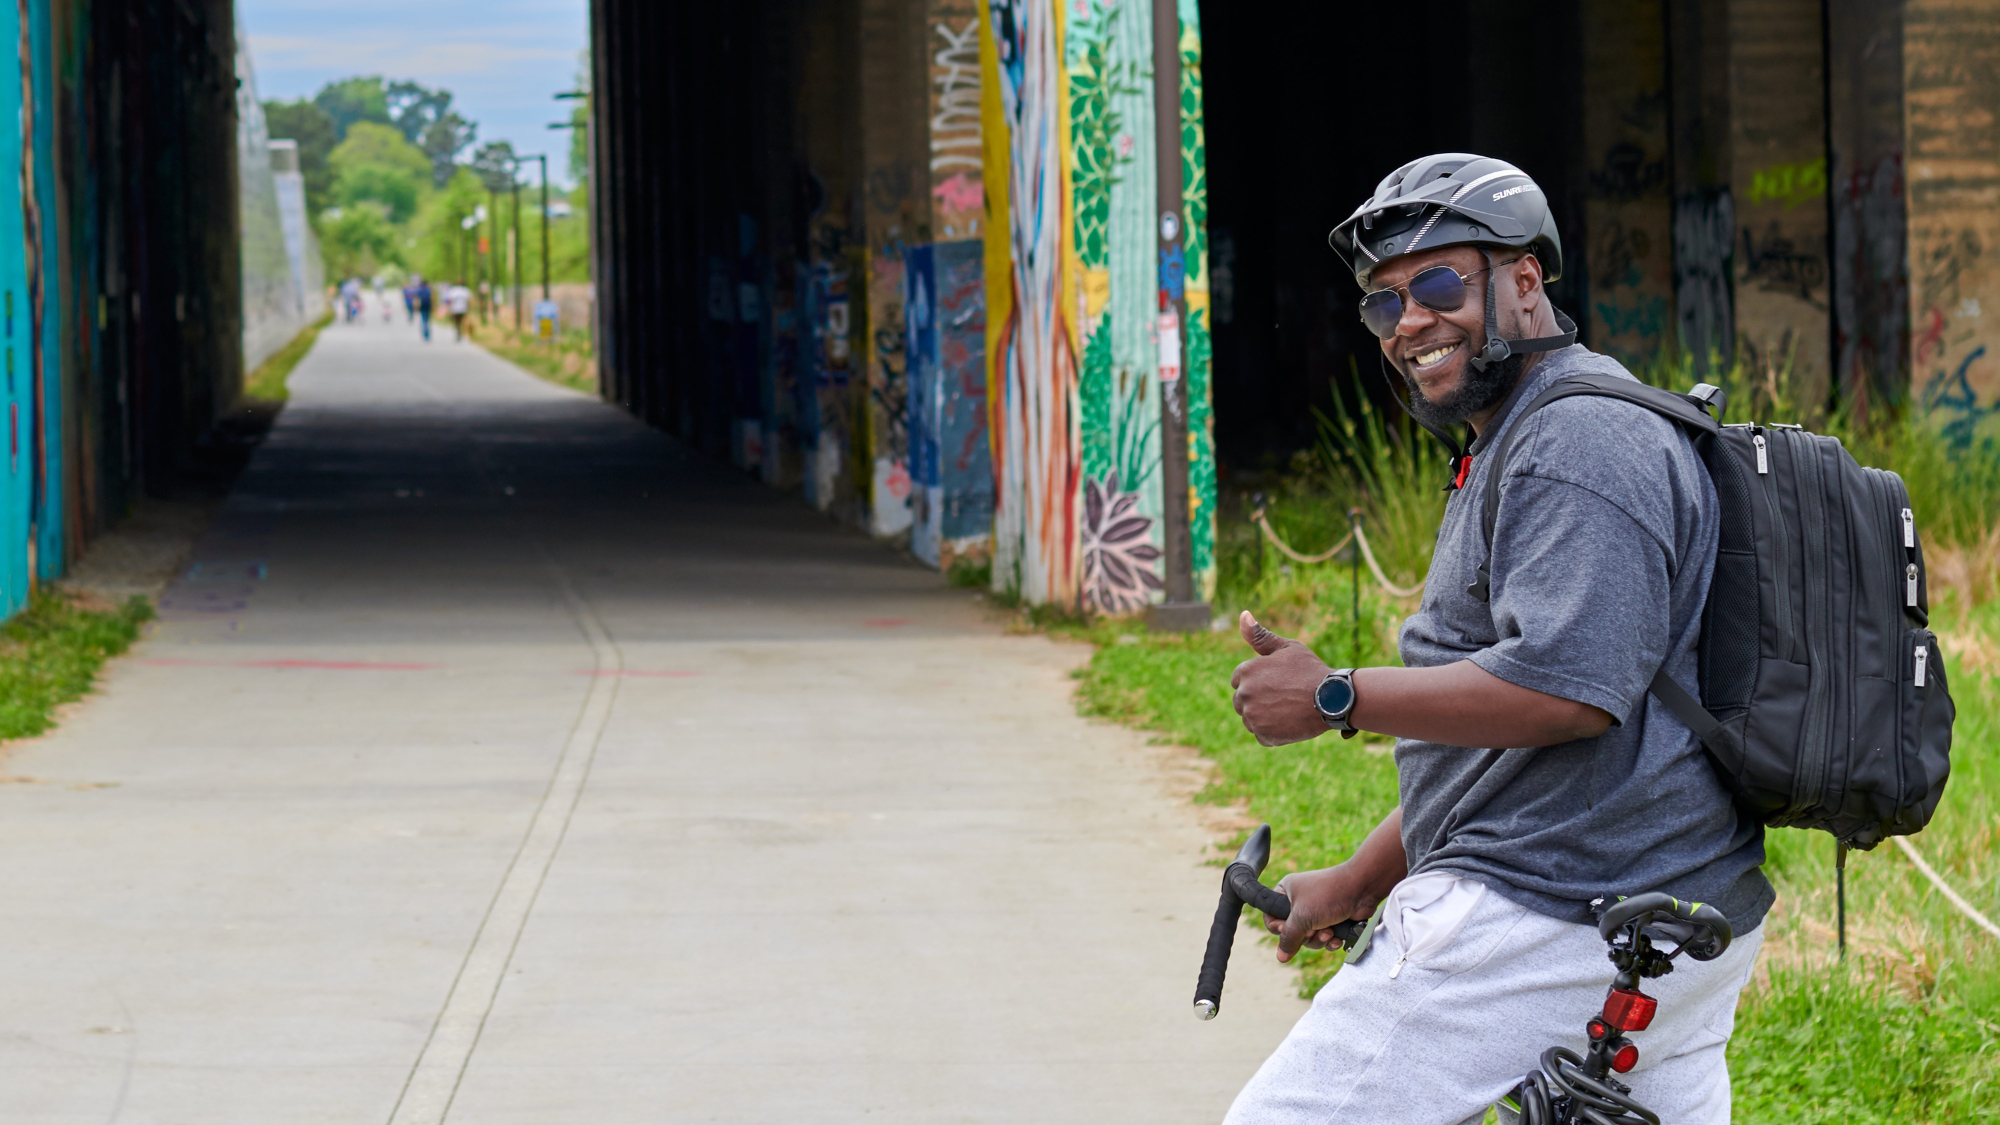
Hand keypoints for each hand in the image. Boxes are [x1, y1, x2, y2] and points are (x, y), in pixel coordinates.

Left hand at [1230, 611, 1331, 745]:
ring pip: (1251, 719)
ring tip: (1288, 709)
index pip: (1239, 680)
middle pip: (1242, 701)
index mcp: (1246, 671)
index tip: (1276, 684)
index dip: (1258, 682)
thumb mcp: (1287, 648)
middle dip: (1258, 700)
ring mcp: (1252, 715)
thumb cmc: (1310, 670)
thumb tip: (1243, 614)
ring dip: (1265, 717)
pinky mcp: (1263, 734)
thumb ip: (1260, 635)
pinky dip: (1274, 733)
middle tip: (1284, 697)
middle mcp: (1244, 693)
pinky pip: (1262, 735)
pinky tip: (1290, 722)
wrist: (1333, 698)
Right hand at [1264, 865, 1383, 962]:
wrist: (1361, 889)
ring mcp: (1316, 911)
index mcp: (1286, 892)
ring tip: (1329, 932)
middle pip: (1292, 932)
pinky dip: (1330, 941)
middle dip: (1305, 936)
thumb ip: (1288, 938)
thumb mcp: (1302, 917)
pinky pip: (1324, 938)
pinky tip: (1337, 938)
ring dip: (1319, 940)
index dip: (1277, 927)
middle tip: (1313, 930)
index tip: (1286, 928)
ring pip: (1309, 938)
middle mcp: (1299, 901)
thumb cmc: (1328, 895)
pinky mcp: (1331, 920)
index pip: (1271, 916)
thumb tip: (1281, 957)